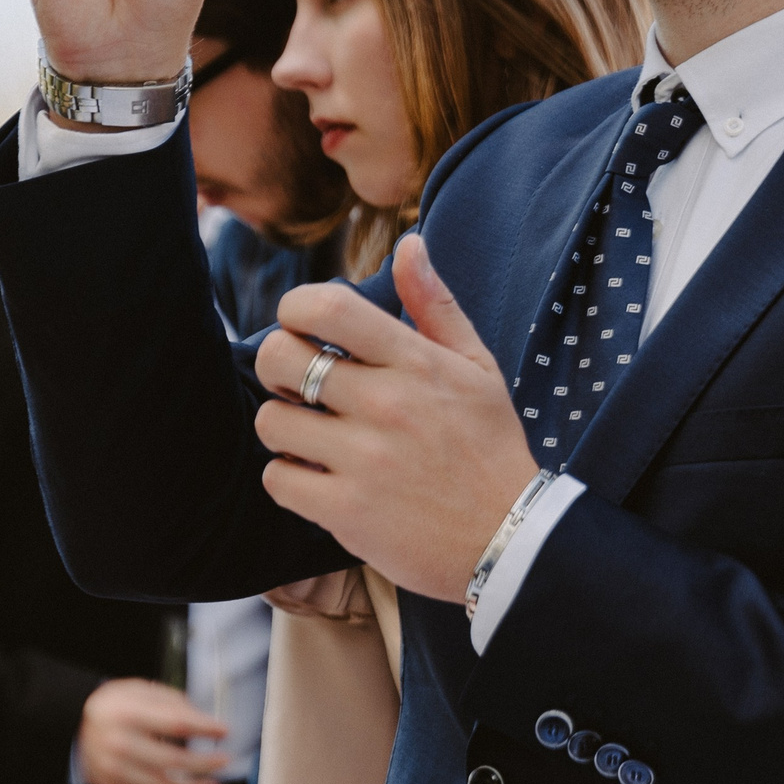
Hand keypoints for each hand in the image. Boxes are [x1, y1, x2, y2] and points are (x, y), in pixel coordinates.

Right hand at [76, 677, 229, 783]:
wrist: (74, 726)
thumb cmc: (113, 706)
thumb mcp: (139, 690)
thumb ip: (171, 702)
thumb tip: (203, 719)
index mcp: (126, 712)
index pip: (174, 722)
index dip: (203, 727)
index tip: (224, 730)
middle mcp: (117, 743)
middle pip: (170, 758)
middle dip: (202, 762)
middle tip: (224, 760)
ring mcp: (112, 768)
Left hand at [252, 236, 541, 600]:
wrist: (511, 539)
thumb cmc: (490, 446)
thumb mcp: (477, 367)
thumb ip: (435, 304)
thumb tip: (408, 244)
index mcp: (415, 362)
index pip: (324, 307)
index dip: (295, 310)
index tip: (305, 330)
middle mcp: (386, 405)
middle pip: (280, 358)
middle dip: (278, 365)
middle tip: (299, 384)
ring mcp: (364, 460)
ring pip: (272, 421)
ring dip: (285, 427)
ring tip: (314, 436)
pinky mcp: (346, 512)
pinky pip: (277, 479)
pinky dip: (289, 479)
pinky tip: (318, 478)